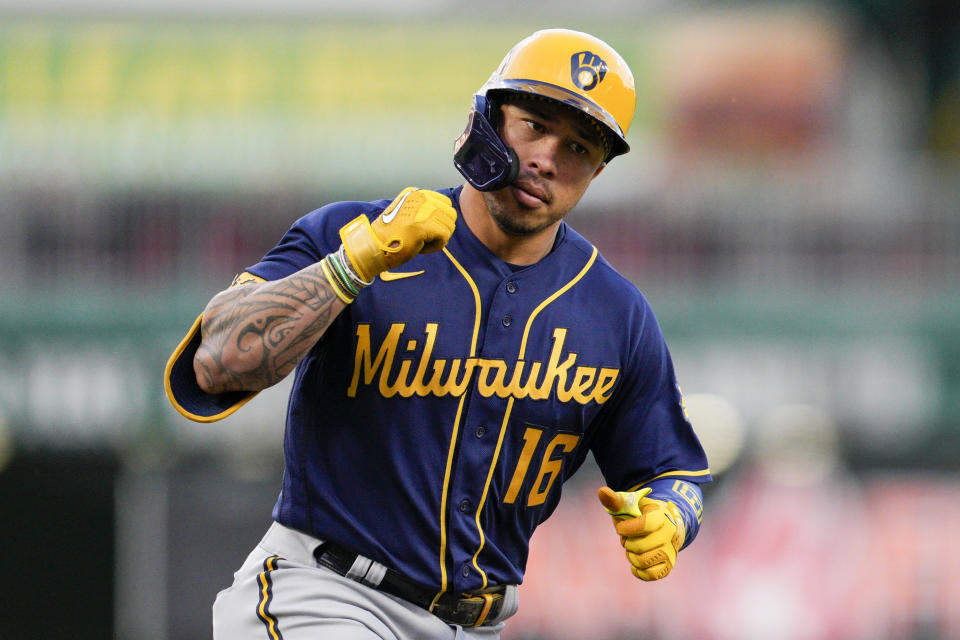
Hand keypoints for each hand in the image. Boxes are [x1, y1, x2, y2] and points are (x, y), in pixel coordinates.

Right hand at [339, 188, 456, 281]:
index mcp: (416, 193)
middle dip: (441, 229)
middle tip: (425, 237)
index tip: (425, 229)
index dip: (440, 220)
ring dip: (437, 238)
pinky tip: (420, 247)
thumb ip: (425, 211)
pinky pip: (444, 237)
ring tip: (420, 242)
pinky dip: (435, 246)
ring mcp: (423, 210)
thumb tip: (447, 217)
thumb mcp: (407, 213)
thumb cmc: (390, 235)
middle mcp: (421, 197)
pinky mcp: (424, 226)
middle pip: (450, 214)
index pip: (445, 203)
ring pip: (449, 226)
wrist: (374, 247)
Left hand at [598, 486, 686, 580]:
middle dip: (627, 543)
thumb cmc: (641, 513)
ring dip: (631, 556)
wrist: (664, 524)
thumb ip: (615, 500)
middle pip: (639, 546)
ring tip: (633, 548)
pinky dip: (639, 570)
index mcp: (660, 515)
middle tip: (629, 538)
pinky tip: (636, 562)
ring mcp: (670, 551)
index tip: (622, 527)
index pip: (643, 525)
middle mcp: (669, 534)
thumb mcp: (629, 503)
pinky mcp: (668, 565)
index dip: (626, 528)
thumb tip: (601, 492)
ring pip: (643, 561)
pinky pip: (651, 574)